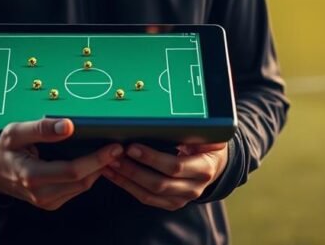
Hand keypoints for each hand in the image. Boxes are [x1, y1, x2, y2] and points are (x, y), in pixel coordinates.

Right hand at [0, 118, 122, 210]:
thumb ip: (41, 128)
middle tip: (118, 147)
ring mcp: (47, 201)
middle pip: (82, 181)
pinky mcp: (52, 202)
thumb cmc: (5, 150)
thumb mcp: (16, 132)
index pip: (72, 171)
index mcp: (31, 175)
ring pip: (82, 187)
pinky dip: (89, 176)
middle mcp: (40, 193)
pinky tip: (95, 162)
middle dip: (103, 164)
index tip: (113, 147)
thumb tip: (68, 125)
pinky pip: (77, 189)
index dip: (96, 159)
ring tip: (110, 152)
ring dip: (99, 170)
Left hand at [102, 142, 228, 210]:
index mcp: (203, 168)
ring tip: (109, 165)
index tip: (132, 147)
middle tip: (114, 155)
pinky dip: (128, 187)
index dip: (152, 158)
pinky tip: (114, 175)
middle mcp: (194, 187)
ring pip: (149, 194)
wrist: (215, 164)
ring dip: (126, 180)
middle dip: (133, 170)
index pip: (174, 166)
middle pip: (159, 183)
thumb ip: (190, 130)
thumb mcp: (206, 135)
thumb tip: (166, 120)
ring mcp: (182, 198)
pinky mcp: (171, 204)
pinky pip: (146, 198)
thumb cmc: (207, 144)